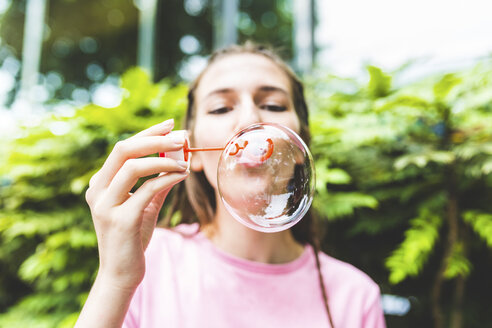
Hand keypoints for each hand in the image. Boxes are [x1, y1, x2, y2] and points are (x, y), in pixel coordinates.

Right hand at [85, 118, 187, 289]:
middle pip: (124, 150)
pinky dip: (168, 178)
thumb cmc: (134, 236)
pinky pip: (147, 189)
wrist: (122, 272)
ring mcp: (106, 205)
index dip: (148, 133)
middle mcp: (97, 190)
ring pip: (133, 166)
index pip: (123, 148)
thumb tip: (179, 158)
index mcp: (100, 184)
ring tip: (185, 160)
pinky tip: (182, 175)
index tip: (171, 125)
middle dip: (156, 139)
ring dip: (164, 159)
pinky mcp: (120, 220)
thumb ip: (157, 182)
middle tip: (182, 137)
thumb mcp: (144, 205)